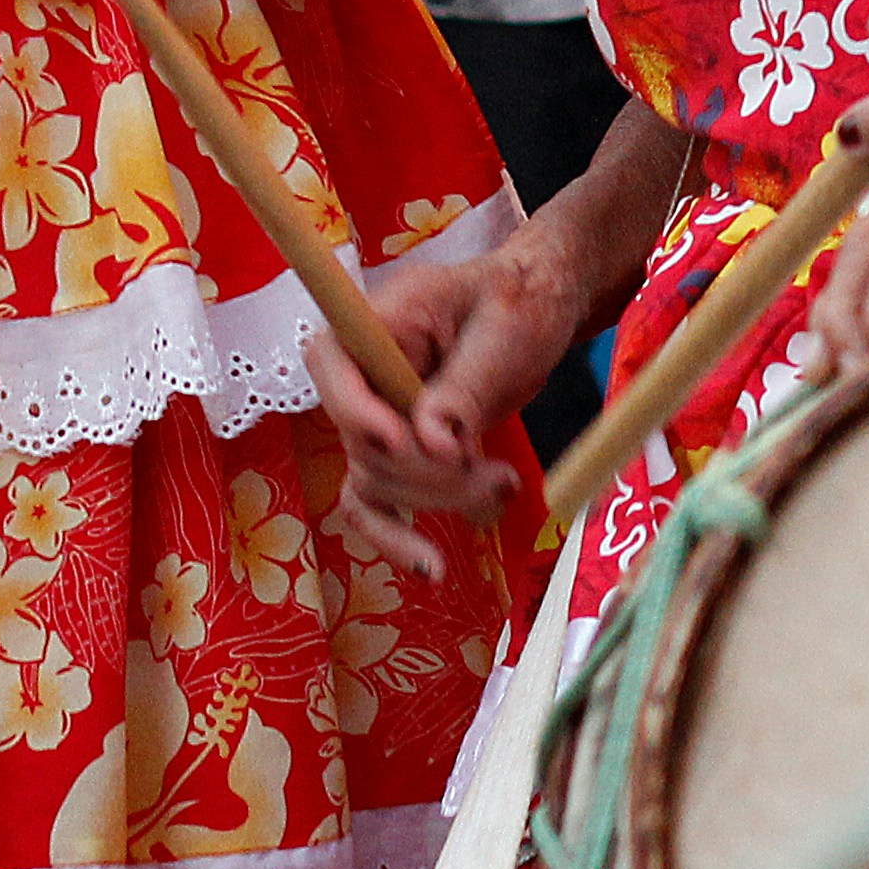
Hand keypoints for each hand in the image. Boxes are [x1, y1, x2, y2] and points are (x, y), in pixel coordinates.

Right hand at [313, 228, 592, 563]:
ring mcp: (377, 417)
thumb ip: (465, 385)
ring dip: (437, 500)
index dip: (356, 410)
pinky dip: (399, 538)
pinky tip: (430, 567)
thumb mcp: (503, 331)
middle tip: (493, 475)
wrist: (538, 309)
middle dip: (426, 472)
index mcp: (378, 321)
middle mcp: (363, 372)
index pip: (331, 364)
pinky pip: (377, 505)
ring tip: (503, 486)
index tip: (400, 438)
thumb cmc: (520, 301)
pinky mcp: (399, 454)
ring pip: (376, 482)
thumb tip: (434, 444)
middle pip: (364, 442)